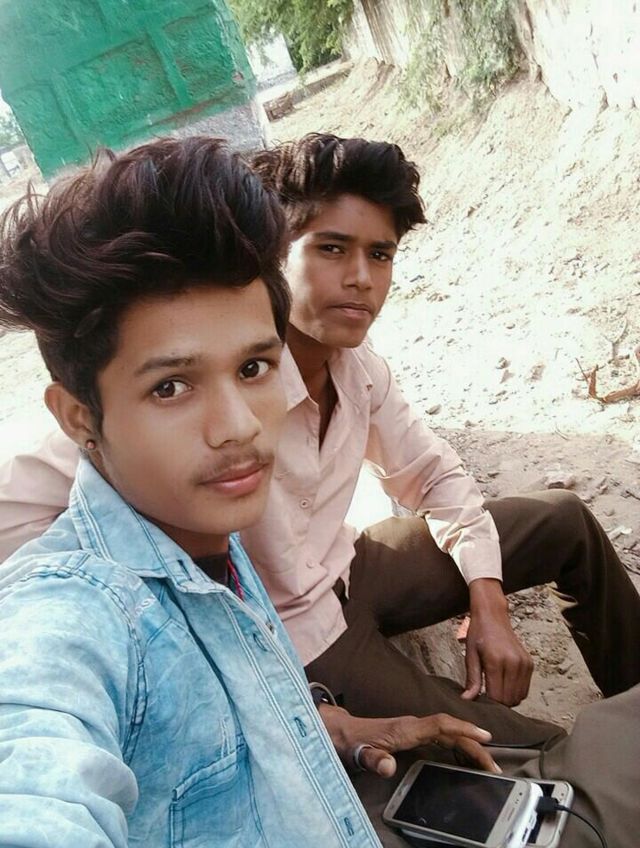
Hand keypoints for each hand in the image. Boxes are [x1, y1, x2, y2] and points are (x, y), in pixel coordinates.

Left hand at [319, 704, 499, 777]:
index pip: (441, 724)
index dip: (463, 728)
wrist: (339, 733)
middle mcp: (413, 726)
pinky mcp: (412, 736)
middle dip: (474, 746)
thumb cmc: (350, 743)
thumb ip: (373, 760)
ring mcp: (414, 730)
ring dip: (468, 748)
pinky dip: (457, 748)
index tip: (485, 736)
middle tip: (495, 767)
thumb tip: (387, 768)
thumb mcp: (358, 754)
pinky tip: (464, 760)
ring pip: (449, 735)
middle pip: (451, 732)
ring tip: (487, 766)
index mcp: (406, 728)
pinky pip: (441, 739)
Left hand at [462, 578, 533, 705]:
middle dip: (497, 703)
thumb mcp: (470, 655)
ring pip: (519, 697)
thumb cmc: (478, 634)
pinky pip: (525, 689)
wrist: (493, 615)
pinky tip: (504, 683)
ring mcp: (524, 664)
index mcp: (497, 661)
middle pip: (509, 700)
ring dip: (507, 699)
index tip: (480, 701)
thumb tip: (467, 700)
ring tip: (495, 689)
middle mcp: (514, 663)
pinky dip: (515, 692)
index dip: (488, 704)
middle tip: (486, 695)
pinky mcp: (530, 664)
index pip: (496, 697)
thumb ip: (472, 679)